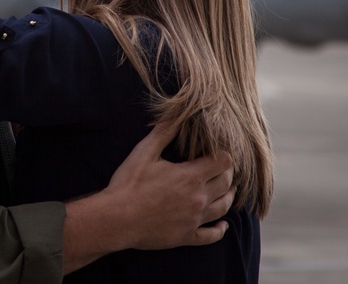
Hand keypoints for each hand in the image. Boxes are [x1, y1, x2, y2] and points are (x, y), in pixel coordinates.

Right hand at [106, 122, 234, 249]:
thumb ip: (164, 131)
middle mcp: (198, 198)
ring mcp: (194, 219)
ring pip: (223, 207)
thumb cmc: (129, 183)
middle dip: (228, 173)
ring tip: (230, 191)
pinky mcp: (186, 236)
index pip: (222, 161)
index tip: (219, 151)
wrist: (117, 219)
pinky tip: (223, 226)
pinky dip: (220, 230)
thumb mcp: (145, 151)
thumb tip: (176, 111)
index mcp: (191, 176)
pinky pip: (210, 236)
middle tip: (224, 168)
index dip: (223, 154)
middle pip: (226, 183)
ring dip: (229, 197)